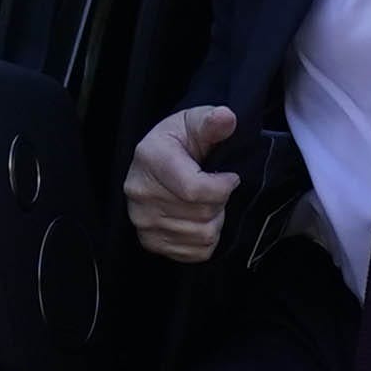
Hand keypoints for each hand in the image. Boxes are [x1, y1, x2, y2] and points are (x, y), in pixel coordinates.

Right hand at [124, 105, 240, 262]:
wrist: (161, 160)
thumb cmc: (182, 140)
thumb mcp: (195, 121)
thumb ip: (212, 121)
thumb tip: (226, 117)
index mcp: (150, 158)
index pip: (194, 189)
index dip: (223, 186)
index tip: (231, 177)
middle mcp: (139, 192)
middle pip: (202, 214)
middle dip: (220, 202)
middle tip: (216, 189)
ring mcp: (142, 221)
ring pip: (203, 235)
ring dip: (215, 221)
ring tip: (207, 202)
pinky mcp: (150, 242)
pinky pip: (196, 253)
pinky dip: (207, 239)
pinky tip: (199, 219)